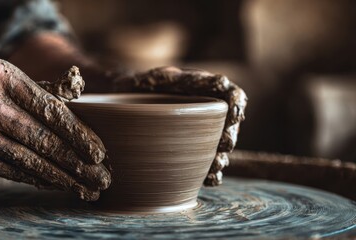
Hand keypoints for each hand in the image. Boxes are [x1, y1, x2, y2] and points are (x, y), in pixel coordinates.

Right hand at [0, 57, 109, 200]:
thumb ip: (36, 90)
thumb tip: (77, 105)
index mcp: (0, 76)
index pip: (49, 109)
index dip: (79, 133)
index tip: (99, 152)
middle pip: (43, 138)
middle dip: (78, 162)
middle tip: (102, 177)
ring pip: (29, 159)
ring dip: (62, 178)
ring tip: (86, 189)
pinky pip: (11, 171)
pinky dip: (37, 179)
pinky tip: (57, 185)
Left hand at [115, 66, 246, 185]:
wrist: (119, 104)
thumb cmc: (139, 87)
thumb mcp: (158, 78)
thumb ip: (183, 79)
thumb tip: (220, 82)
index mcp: (204, 90)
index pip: (232, 96)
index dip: (238, 105)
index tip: (234, 116)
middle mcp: (206, 112)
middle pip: (230, 125)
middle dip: (230, 137)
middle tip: (224, 145)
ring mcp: (199, 133)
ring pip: (221, 148)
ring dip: (222, 158)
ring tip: (216, 166)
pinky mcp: (189, 152)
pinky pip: (206, 165)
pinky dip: (210, 174)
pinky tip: (208, 180)